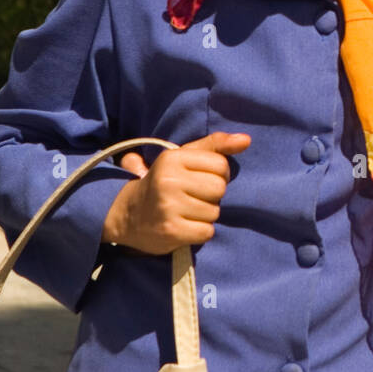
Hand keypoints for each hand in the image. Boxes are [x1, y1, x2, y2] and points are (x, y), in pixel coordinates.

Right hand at [102, 132, 250, 254]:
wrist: (126, 215)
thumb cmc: (164, 182)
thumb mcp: (184, 157)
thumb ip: (215, 145)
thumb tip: (246, 140)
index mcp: (172, 159)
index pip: (221, 165)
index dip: (218, 174)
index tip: (200, 179)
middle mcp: (168, 181)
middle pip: (219, 189)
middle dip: (211, 196)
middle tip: (192, 197)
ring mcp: (168, 207)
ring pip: (214, 212)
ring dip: (205, 215)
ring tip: (185, 212)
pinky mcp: (171, 231)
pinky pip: (207, 232)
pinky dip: (200, 232)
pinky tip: (184, 226)